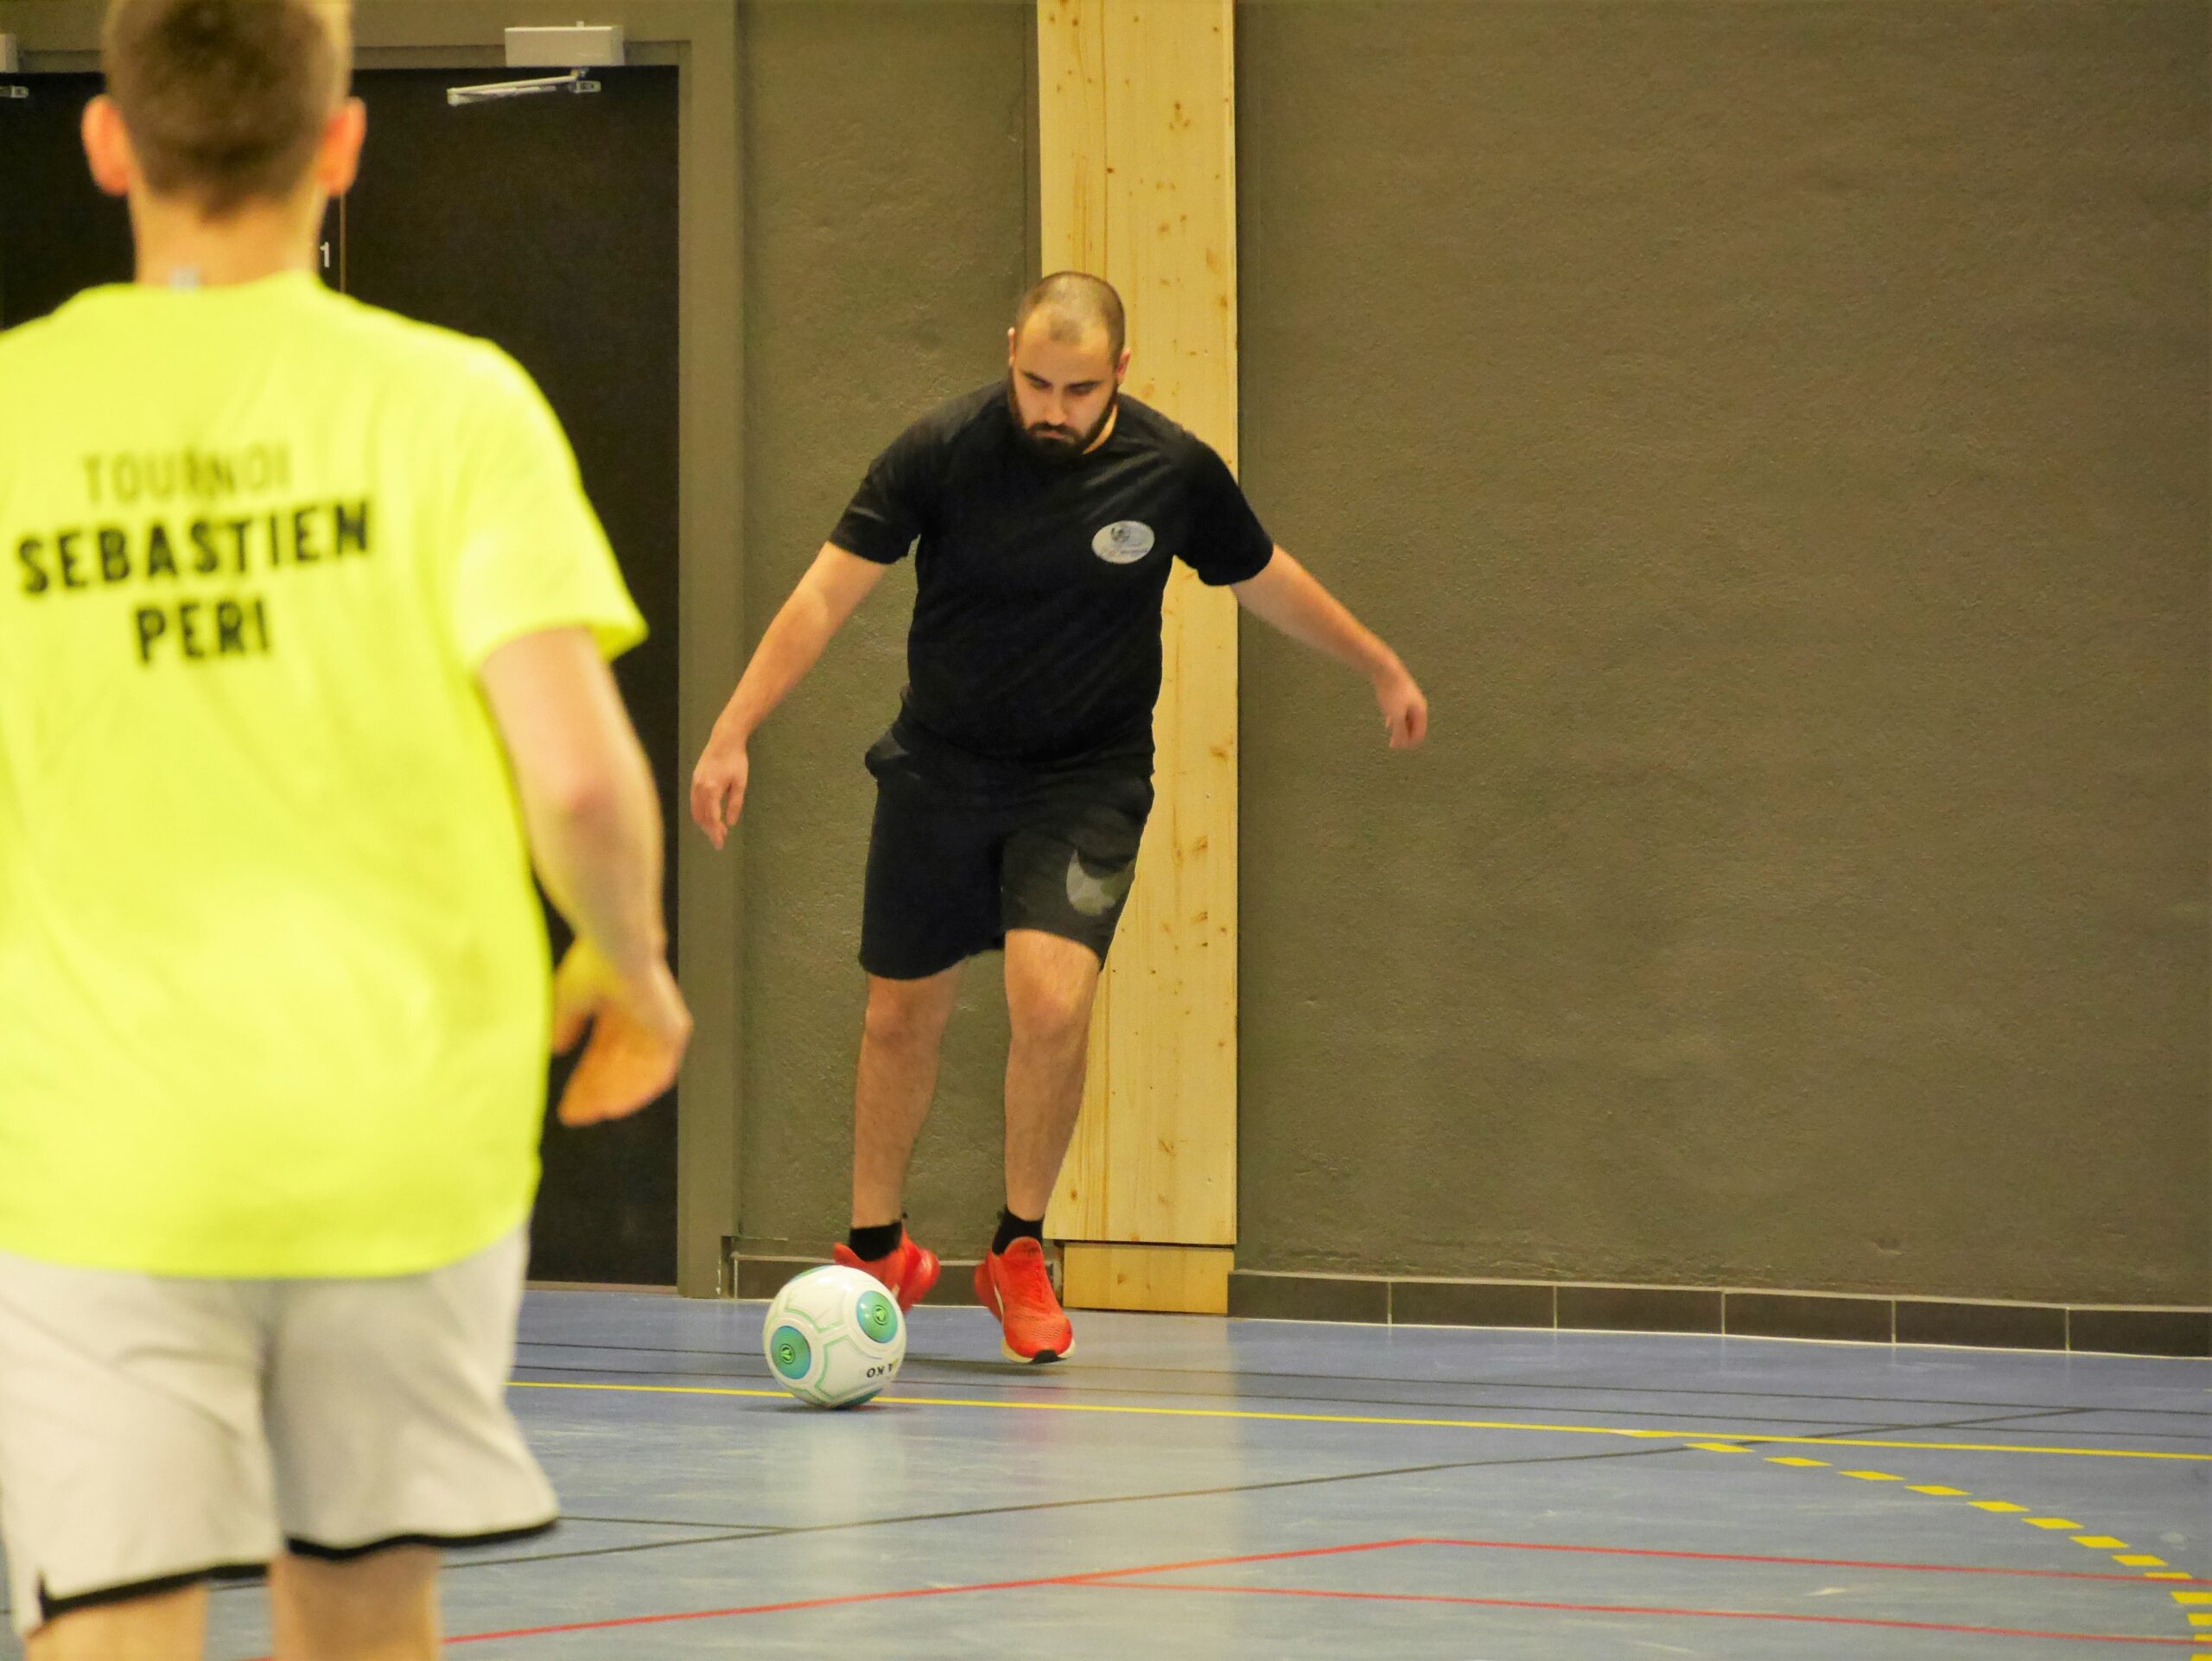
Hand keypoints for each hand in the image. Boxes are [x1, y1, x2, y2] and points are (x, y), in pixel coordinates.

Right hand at [549, 942, 691, 1125]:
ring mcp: (659, 1025)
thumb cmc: (594, 964)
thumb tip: (556, 1049)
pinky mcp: (673, 1029)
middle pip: (618, 1067)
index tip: (568, 1103)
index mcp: (619, 1008)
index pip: (602, 1054)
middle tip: (576, 1115)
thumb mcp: (571, 1000)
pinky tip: (615, 1106)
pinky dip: (639, 1089)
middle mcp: (641, 1019)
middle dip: (597, 1092)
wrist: (619, 949)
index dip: (585, 1080)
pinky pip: (660, 1070)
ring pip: (637, 1072)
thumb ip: (567, 1025)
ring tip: (593, 1113)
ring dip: (615, 1094)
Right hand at [689, 733, 748, 849]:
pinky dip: (700, 812)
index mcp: (711, 790)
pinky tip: (709, 815)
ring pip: (695, 810)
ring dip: (704, 822)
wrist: (724, 739)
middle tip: (721, 838)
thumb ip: (735, 804)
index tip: (720, 844)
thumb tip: (731, 823)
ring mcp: (694, 784)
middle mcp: (699, 788)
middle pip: (701, 817)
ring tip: (717, 829)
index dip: (715, 833)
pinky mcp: (694, 780)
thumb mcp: (740, 783)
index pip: (711, 818)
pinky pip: (694, 802)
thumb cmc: (736, 760)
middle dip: (710, 830)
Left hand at [1374, 666, 1428, 748]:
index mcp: (1421, 711)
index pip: (1420, 733)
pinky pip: (1401, 712)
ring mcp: (1410, 699)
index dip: (1410, 743)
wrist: (1386, 670)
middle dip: (1405, 737)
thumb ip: (1400, 731)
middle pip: (1414, 727)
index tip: (1397, 748)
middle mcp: (1418, 706)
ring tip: (1392, 737)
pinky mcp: (1401, 695)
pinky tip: (1389, 723)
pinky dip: (1396, 720)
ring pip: (1407, 719)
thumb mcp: (1396, 715)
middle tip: (1393, 746)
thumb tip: (1402, 745)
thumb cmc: (1392, 692)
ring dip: (1401, 729)